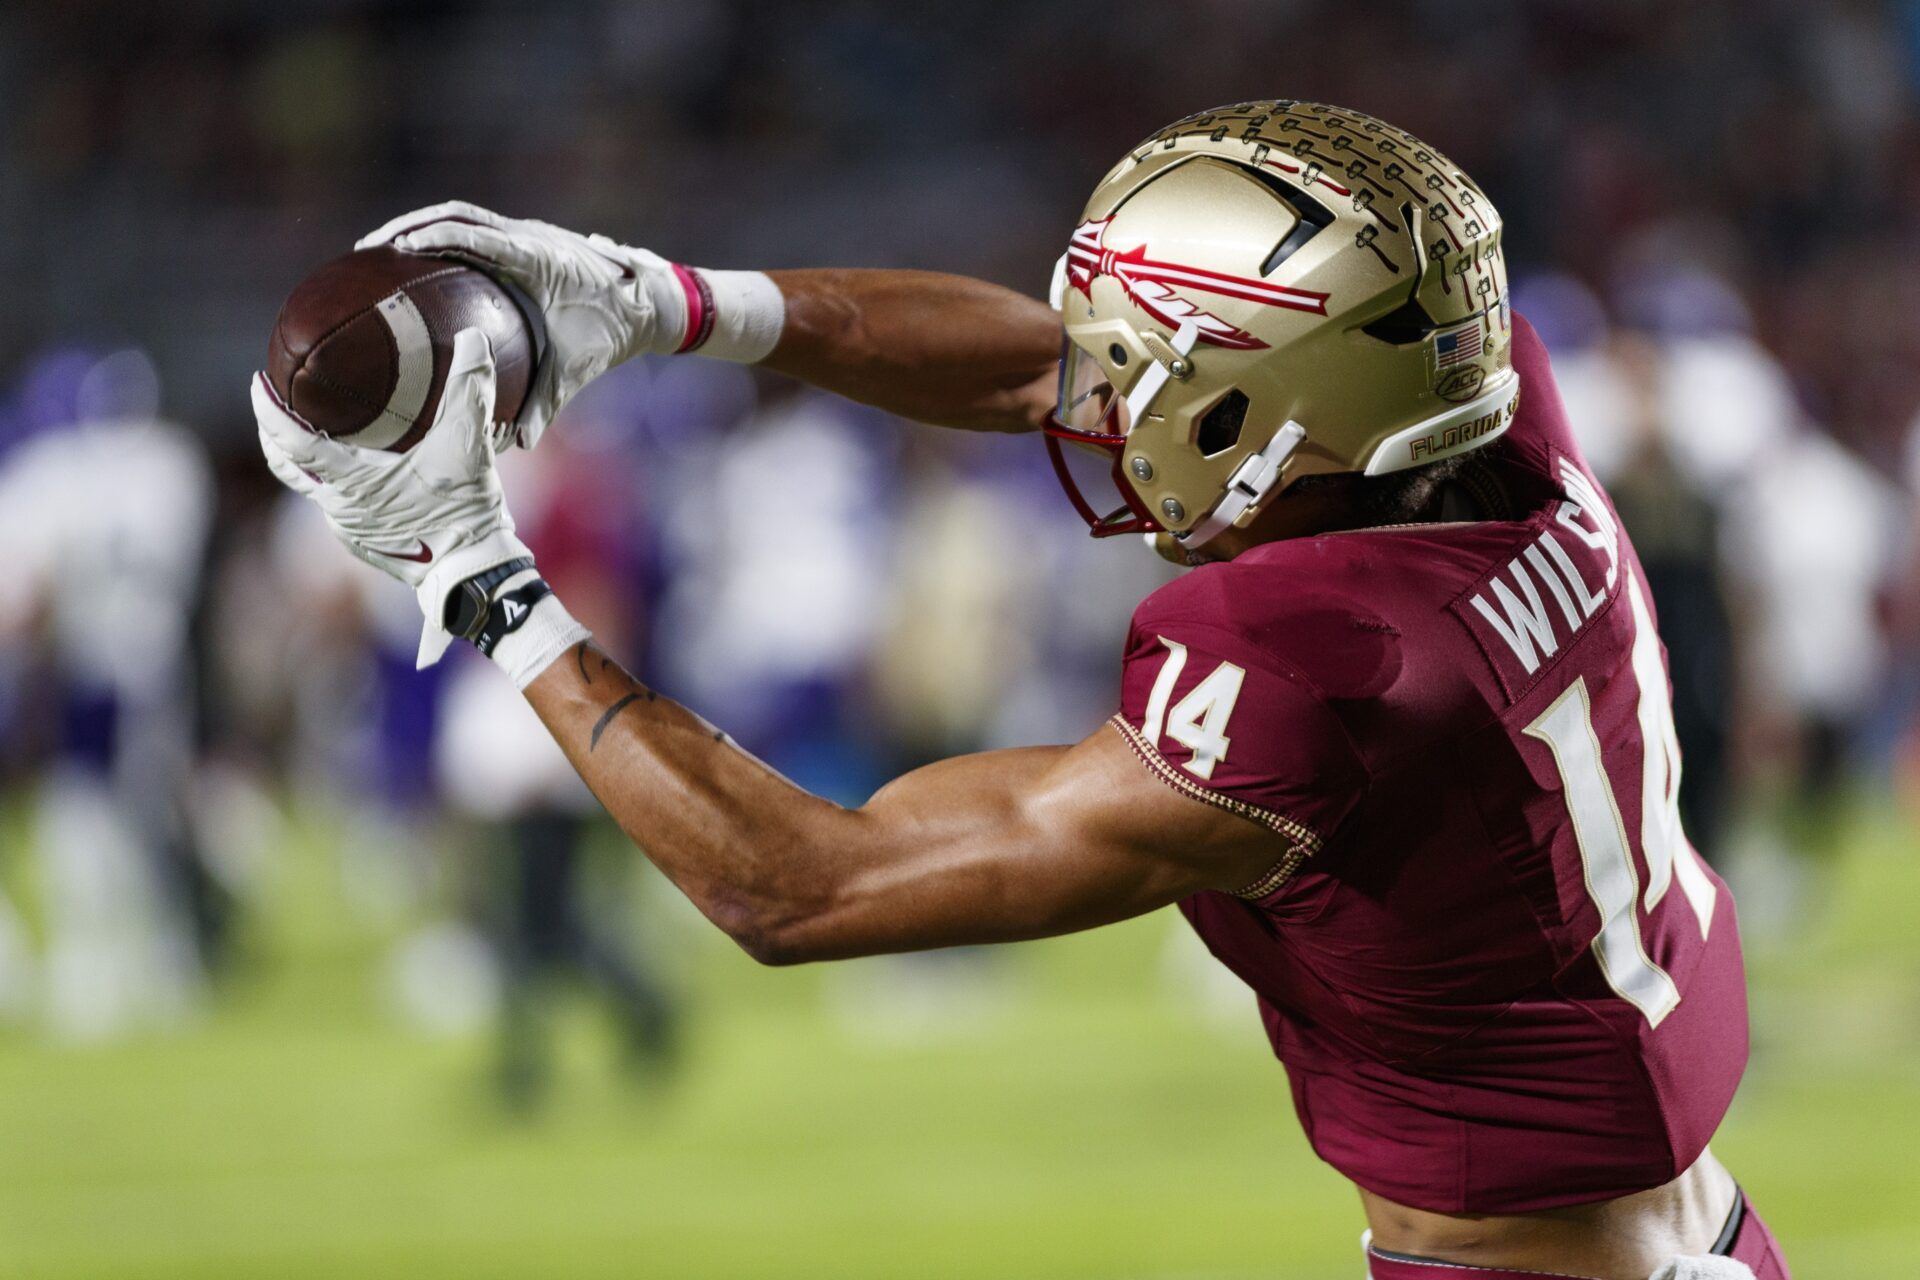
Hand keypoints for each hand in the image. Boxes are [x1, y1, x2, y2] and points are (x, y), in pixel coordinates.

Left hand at [254, 327, 533, 667]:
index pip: (292, 441)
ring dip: (309, 461)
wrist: (474, 573)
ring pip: (314, 488)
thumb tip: (473, 337)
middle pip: (287, 467)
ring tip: (318, 433)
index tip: (257, 383)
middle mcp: (339, 509)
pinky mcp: (366, 545)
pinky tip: (361, 473)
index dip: (268, 410)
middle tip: (273, 403)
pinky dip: (339, 484)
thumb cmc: (464, 511)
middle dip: (273, 434)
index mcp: (352, 482)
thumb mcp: (468, 445)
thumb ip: (468, 389)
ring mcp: (350, 531)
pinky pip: (340, 508)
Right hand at [356, 201, 689, 449]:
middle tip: (367, 249)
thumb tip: (514, 444)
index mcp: (535, 256)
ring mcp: (525, 232)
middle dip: (409, 225)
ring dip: (422, 224)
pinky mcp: (524, 239)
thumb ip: (544, 402)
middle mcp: (527, 235)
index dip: (434, 236)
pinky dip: (445, 236)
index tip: (395, 249)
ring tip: (381, 248)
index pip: (476, 234)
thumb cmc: (613, 332)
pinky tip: (420, 259)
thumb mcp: (577, 366)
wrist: (648, 303)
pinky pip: (477, 228)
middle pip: (457, 213)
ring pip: (463, 214)